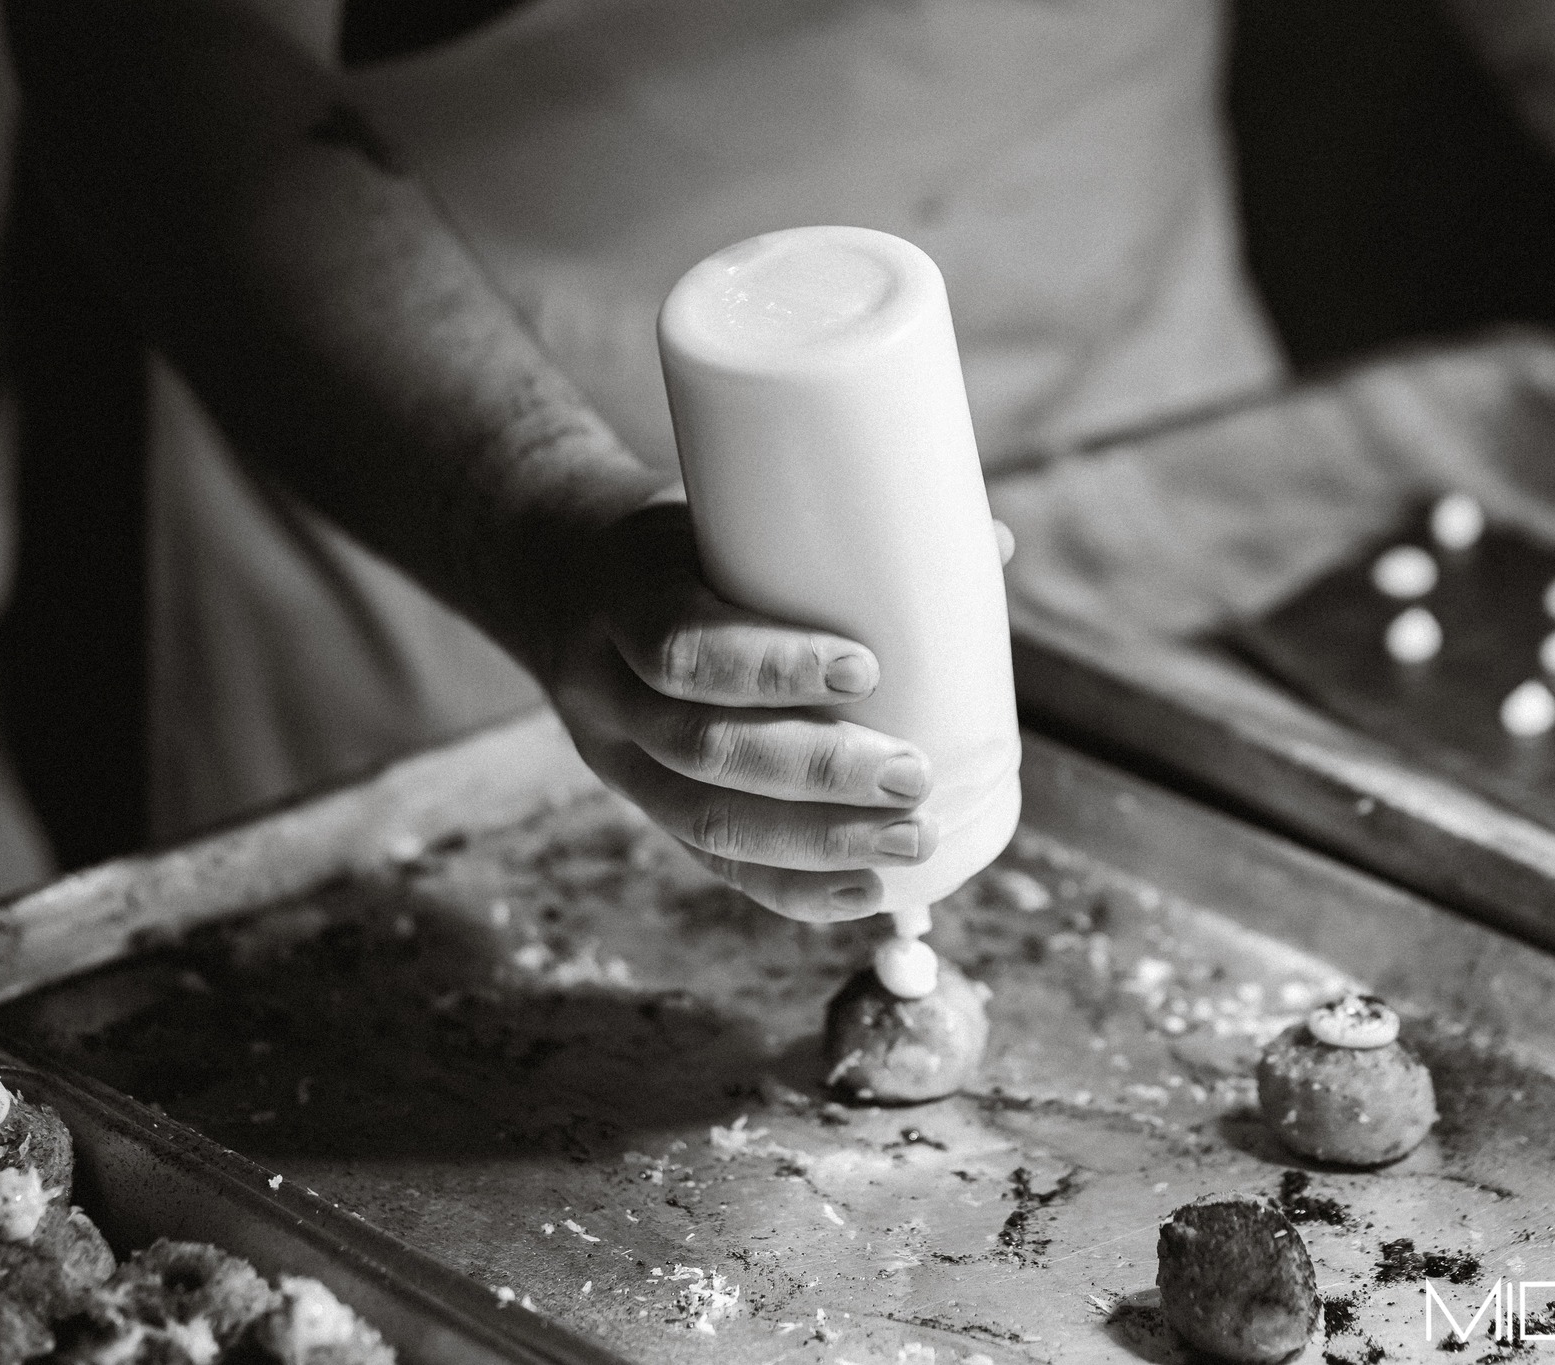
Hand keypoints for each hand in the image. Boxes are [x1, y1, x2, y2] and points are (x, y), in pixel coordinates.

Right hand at [549, 502, 999, 922]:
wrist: (559, 572)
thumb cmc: (682, 538)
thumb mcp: (726, 513)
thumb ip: (839, 528)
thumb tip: (994, 543)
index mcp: (621, 597)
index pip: (679, 644)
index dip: (767, 666)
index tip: (866, 668)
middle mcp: (603, 688)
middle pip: (700, 748)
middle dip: (816, 773)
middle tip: (913, 774)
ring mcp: (615, 759)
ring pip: (704, 821)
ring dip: (817, 841)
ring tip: (911, 836)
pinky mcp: (643, 805)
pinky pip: (711, 863)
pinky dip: (792, 887)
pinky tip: (865, 891)